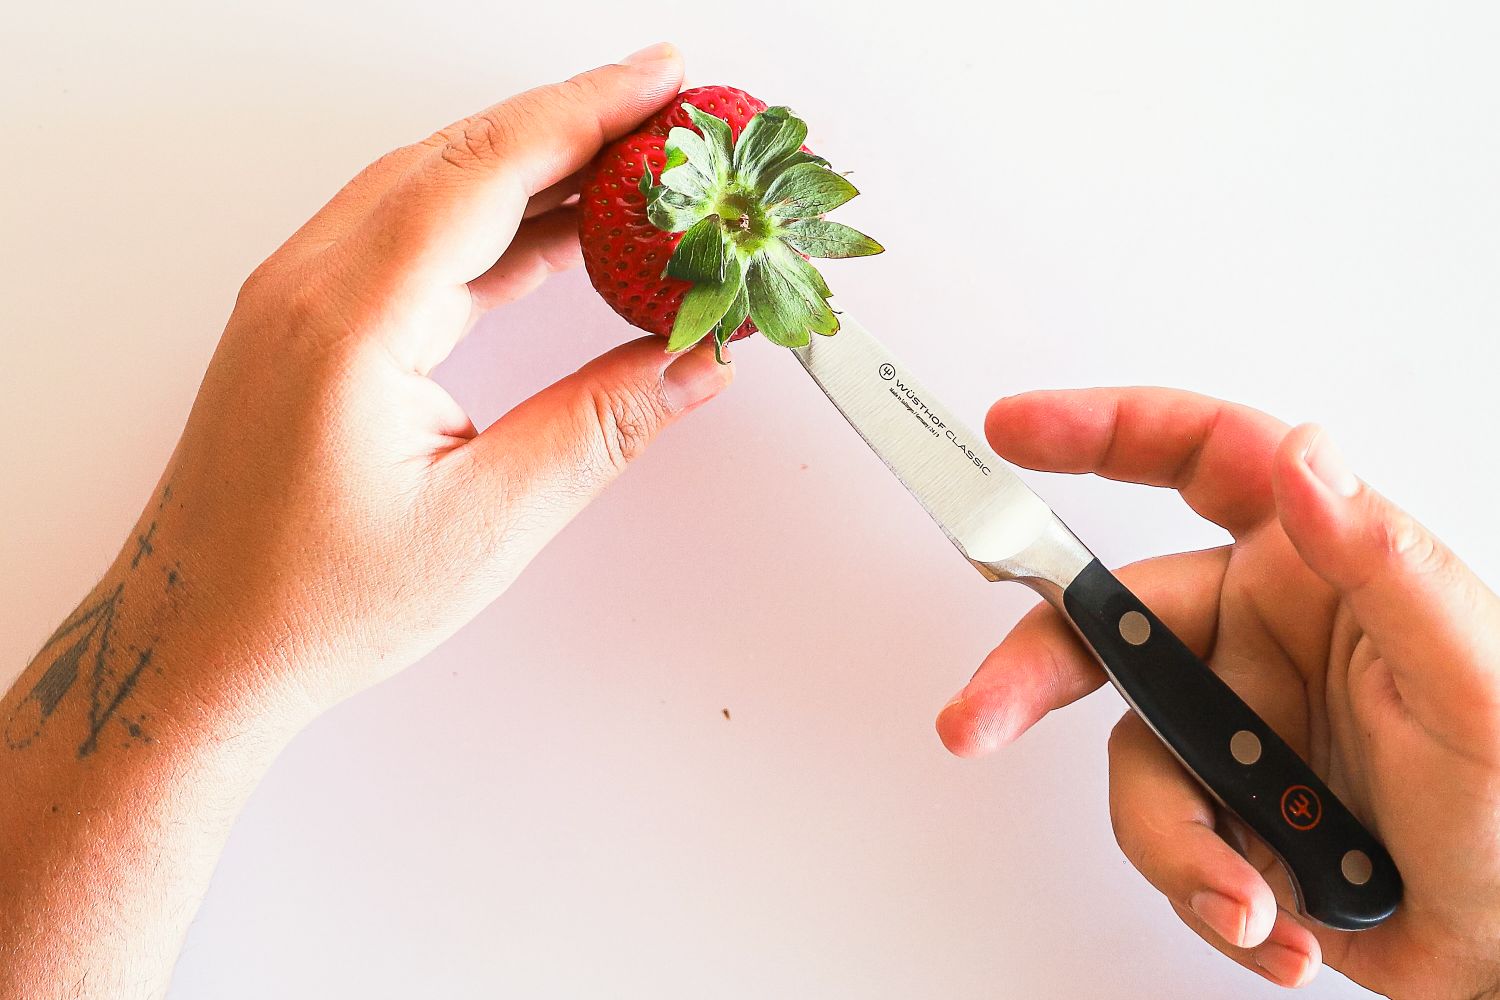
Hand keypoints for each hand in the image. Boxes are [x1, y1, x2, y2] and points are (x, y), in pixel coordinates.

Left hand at [142, 43, 728, 718]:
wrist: (200, 645)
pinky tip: (556, 237)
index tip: (661, 82)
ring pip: (432, 189)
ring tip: (631, 172)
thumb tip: (691, 364)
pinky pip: (411, 239)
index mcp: (350, 322)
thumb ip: (600, 428)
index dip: (587, 114)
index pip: (486, 174)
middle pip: (459, 157)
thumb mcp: (484, 524)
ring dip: (534, 167)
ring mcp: (299, 298)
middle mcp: (310, 286)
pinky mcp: (309, 324)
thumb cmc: (308, 603)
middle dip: (572, 121)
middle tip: (666, 113)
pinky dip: (492, 224)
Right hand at [935, 388, 1499, 996]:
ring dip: (1176, 839)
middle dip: (1033, 676)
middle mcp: (1256, 633)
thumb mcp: (1469, 677)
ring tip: (1248, 893)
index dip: (1100, 431)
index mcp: (1312, 567)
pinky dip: (1208, 888)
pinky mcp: (1219, 808)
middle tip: (980, 718)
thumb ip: (1383, 560)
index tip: (1016, 431)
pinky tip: (1275, 918)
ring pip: (1131, 757)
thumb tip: (1305, 459)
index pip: (1198, 461)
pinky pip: (1162, 838)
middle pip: (1106, 622)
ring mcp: (1230, 723)